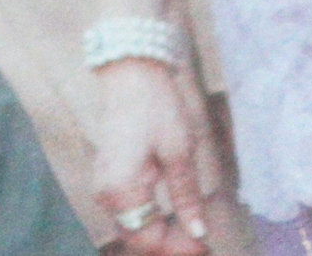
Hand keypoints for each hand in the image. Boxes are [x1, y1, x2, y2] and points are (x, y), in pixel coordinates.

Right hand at [88, 57, 215, 253]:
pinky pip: (130, 213)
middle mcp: (106, 193)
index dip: (177, 249)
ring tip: (193, 234)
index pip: (147, 239)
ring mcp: (106, 186)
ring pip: (133, 227)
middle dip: (170, 246)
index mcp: (121, 188)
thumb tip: (198, 232)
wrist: (131, 73)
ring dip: (161, 236)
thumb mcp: (179, 152)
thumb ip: (186, 197)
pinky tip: (175, 219)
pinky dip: (152, 221)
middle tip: (203, 244)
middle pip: (137, 237)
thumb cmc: (155, 107)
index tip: (205, 247)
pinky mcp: (110, 178)